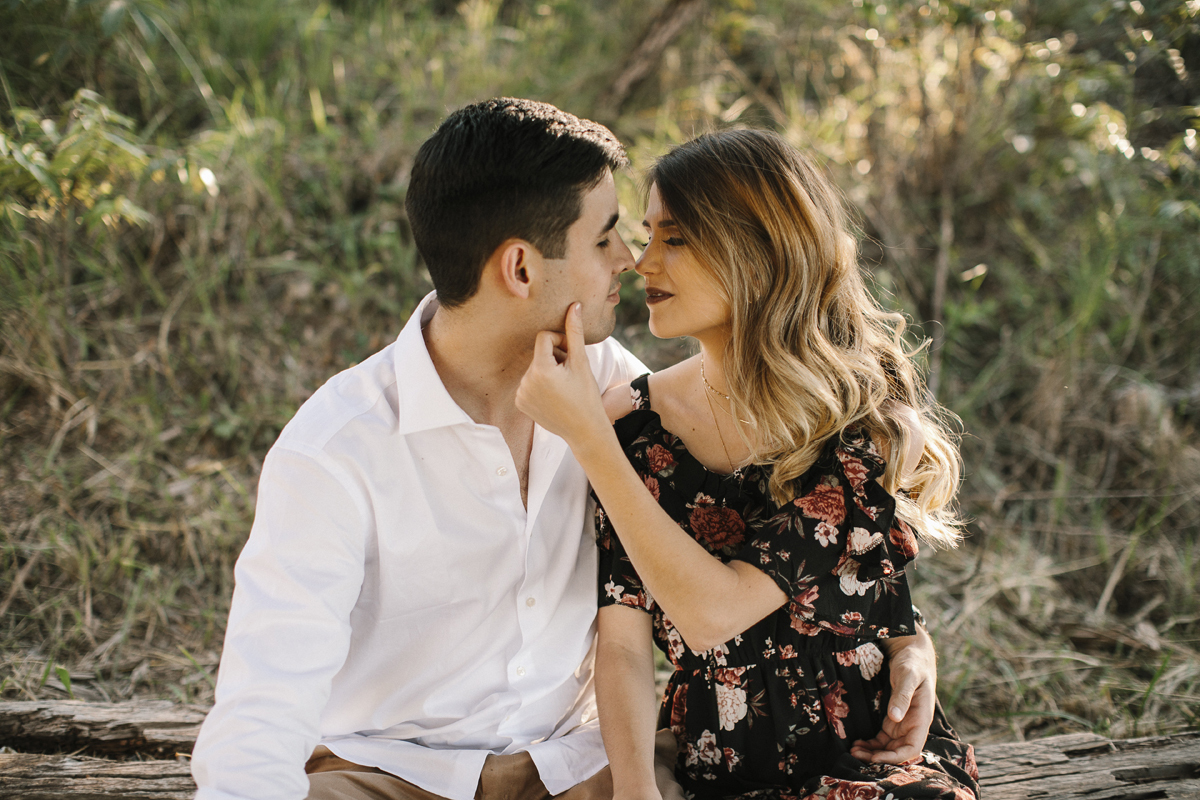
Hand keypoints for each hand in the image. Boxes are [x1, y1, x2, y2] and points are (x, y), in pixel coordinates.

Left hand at [516, 303, 611, 450]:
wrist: (584, 430)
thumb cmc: (587, 395)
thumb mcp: (581, 362)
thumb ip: (574, 333)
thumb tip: (575, 305)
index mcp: (540, 370)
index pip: (544, 337)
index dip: (560, 342)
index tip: (571, 356)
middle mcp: (525, 381)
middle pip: (539, 353)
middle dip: (554, 358)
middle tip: (570, 374)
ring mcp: (520, 394)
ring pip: (534, 367)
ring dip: (548, 371)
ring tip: (563, 386)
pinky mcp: (519, 403)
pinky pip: (528, 382)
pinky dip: (540, 385)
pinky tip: (554, 396)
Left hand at [850, 630, 936, 764]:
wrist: (911, 654)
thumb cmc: (913, 663)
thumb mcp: (908, 676)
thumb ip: (902, 696)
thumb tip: (895, 717)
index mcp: (922, 718)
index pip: (912, 748)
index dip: (895, 757)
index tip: (876, 758)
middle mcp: (913, 725)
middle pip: (898, 751)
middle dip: (878, 757)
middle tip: (855, 754)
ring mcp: (902, 724)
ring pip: (888, 747)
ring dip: (872, 752)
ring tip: (853, 750)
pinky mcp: (893, 720)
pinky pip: (883, 739)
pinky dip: (871, 744)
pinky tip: (857, 743)